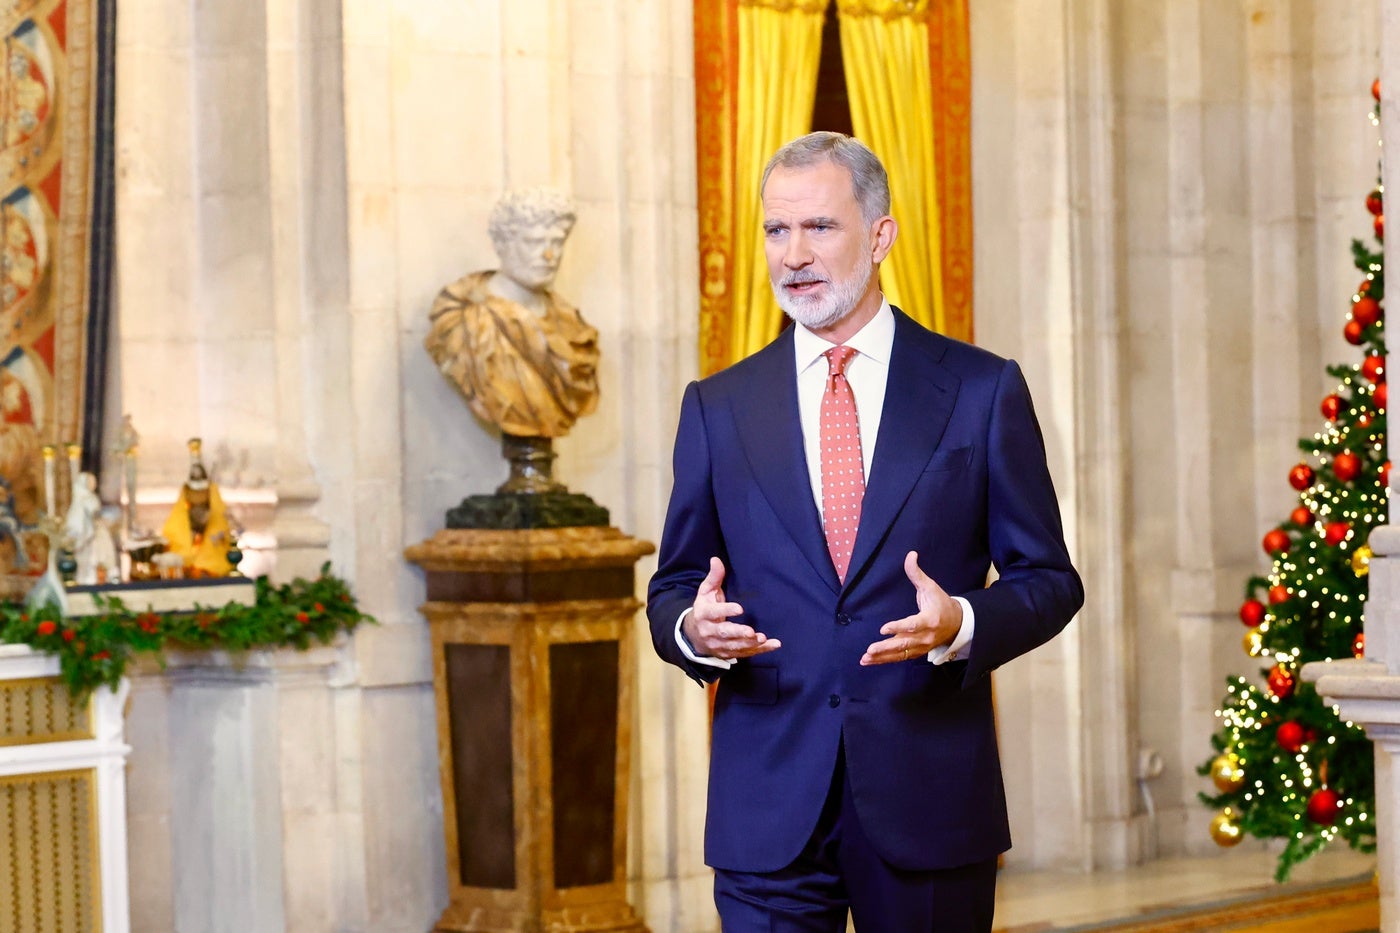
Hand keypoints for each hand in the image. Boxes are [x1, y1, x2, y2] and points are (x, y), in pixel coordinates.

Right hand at [682, 557, 781, 660]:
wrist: (693, 636)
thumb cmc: (704, 609)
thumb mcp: (705, 592)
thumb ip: (714, 577)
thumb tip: (716, 559)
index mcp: (704, 614)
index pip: (714, 612)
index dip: (726, 610)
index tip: (740, 608)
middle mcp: (709, 631)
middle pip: (724, 633)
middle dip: (738, 632)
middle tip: (751, 631)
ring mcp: (718, 645)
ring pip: (734, 646)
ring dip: (749, 643)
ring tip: (762, 638)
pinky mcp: (728, 653)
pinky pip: (744, 653)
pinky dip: (759, 651)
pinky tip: (772, 645)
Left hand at [861, 551, 962, 665]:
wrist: (957, 624)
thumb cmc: (941, 603)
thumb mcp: (931, 587)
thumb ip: (917, 573)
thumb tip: (910, 554)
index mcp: (930, 620)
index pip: (913, 625)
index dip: (899, 627)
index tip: (883, 629)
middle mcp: (926, 636)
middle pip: (904, 644)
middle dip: (886, 647)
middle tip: (869, 649)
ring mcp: (921, 647)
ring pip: (900, 654)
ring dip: (882, 657)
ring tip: (865, 658)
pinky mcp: (917, 652)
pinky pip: (900, 658)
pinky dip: (885, 660)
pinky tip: (870, 661)